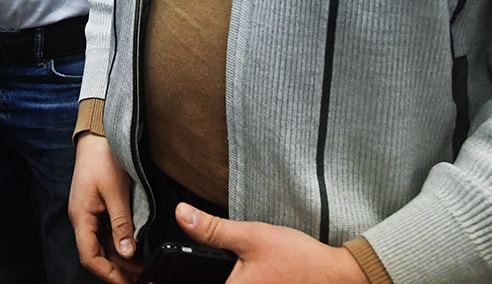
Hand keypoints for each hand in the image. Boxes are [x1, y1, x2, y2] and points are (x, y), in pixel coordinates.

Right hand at [70, 133, 140, 283]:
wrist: (99, 133)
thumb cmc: (104, 157)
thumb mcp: (116, 192)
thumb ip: (121, 224)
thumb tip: (127, 253)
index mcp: (81, 216)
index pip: (90, 257)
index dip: (108, 273)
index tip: (128, 282)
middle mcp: (82, 217)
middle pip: (97, 253)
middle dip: (117, 269)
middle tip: (140, 277)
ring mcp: (89, 212)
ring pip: (102, 244)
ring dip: (119, 258)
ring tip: (140, 267)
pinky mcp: (97, 206)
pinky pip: (106, 232)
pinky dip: (119, 243)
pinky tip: (133, 248)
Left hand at [177, 203, 369, 283]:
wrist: (336, 276)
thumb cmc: (298, 259)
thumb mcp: (251, 237)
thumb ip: (213, 229)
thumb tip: (182, 215)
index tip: (155, 279)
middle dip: (197, 278)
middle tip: (172, 273)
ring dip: (215, 278)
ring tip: (219, 268)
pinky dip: (235, 280)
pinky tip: (240, 273)